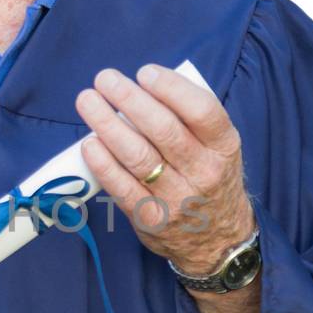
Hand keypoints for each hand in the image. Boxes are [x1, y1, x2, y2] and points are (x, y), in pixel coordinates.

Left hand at [75, 64, 255, 276]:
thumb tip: (144, 87)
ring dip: (107, 125)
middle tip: (105, 79)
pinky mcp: (151, 218)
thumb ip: (190, 119)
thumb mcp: (218, 148)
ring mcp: (177, 198)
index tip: (144, 72)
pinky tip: (89, 143)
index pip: (201, 111)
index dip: (171, 88)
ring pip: (138, 156)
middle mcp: (204, 172)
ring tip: (88, 101)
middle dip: (129, 99)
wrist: (219, 240)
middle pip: (164, 130)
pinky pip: (122, 187)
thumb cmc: (210, 179)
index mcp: (224, 147)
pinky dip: (102, 163)